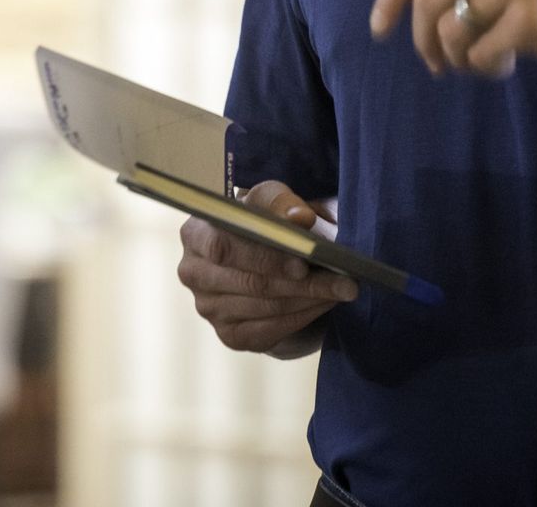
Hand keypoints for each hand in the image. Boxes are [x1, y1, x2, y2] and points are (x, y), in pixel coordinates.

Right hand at [176, 179, 358, 354]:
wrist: (260, 254)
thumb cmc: (263, 220)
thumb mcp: (271, 201)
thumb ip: (282, 203)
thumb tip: (300, 218)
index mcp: (194, 233)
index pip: (223, 248)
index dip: (263, 257)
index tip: (303, 262)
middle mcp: (193, 273)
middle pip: (249, 282)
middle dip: (302, 283)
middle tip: (344, 281)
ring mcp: (208, 308)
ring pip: (265, 307)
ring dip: (309, 299)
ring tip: (343, 289)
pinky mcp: (229, 335)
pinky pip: (268, 331)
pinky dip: (302, 317)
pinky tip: (325, 304)